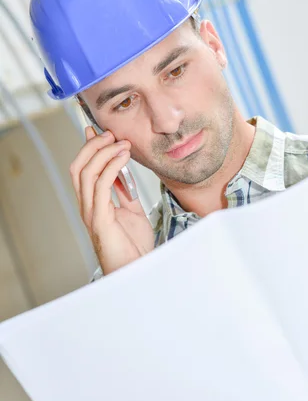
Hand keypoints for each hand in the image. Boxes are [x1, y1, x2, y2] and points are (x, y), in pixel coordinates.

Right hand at [70, 126, 153, 274]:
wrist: (136, 270)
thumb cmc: (133, 246)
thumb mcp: (132, 212)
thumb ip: (126, 194)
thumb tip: (124, 173)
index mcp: (93, 203)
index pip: (84, 170)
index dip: (88, 148)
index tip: (99, 130)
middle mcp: (88, 206)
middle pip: (79, 167)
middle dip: (92, 146)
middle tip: (111, 134)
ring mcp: (91, 212)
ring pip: (86, 173)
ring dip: (103, 153)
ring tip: (120, 143)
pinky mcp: (100, 219)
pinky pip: (101, 186)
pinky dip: (111, 167)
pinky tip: (123, 158)